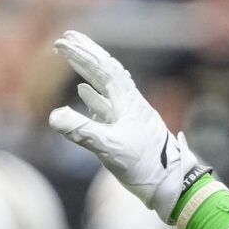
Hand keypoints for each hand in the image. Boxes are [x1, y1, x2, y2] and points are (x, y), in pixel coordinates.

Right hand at [48, 31, 206, 220]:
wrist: (174, 189)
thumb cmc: (148, 169)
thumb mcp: (112, 149)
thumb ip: (83, 132)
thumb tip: (54, 116)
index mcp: (130, 102)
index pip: (104, 69)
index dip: (83, 54)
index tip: (63, 41)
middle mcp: (131, 105)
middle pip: (106, 72)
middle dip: (85, 55)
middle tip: (66, 39)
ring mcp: (130, 118)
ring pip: (107, 88)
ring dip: (88, 72)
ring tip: (73, 59)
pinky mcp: (129, 133)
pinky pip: (108, 107)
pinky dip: (94, 97)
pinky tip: (84, 93)